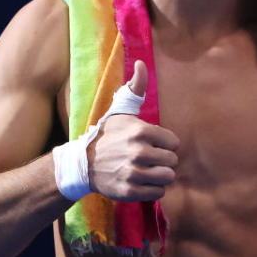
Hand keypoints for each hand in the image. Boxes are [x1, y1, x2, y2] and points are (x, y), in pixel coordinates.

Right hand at [87, 60, 178, 201]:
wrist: (82, 164)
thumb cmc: (106, 135)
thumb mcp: (120, 111)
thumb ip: (136, 88)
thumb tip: (142, 64)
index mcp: (142, 131)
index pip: (174, 142)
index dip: (165, 144)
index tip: (152, 144)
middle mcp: (139, 152)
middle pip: (173, 161)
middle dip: (163, 160)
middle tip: (149, 159)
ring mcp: (134, 173)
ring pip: (168, 177)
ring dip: (160, 175)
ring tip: (148, 171)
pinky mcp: (130, 191)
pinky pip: (158, 193)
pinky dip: (153, 189)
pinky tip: (142, 182)